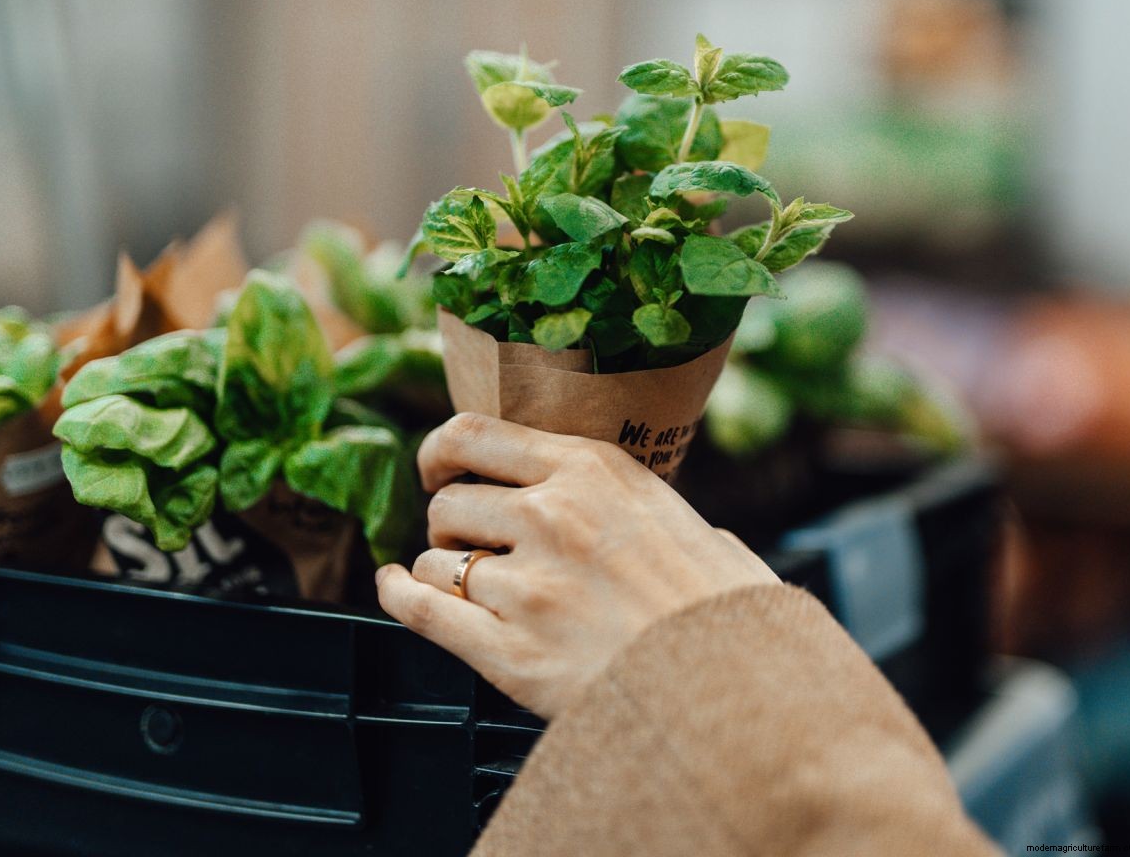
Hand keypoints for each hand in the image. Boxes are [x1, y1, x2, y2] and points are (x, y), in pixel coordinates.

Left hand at [375, 413, 779, 718]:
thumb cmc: (729, 616)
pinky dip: (396, 596)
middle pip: (449, 502)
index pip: (477, 434)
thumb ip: (653, 514)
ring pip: (434, 559)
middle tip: (470, 546)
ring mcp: (526, 584)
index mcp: (594, 472)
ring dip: (442, 572)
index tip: (438, 467)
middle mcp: (551, 516)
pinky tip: (391, 588)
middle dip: (451, 525)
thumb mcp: (699, 530)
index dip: (442, 451)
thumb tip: (655, 525)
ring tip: (467, 586)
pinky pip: (420, 609)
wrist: (739, 696)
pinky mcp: (507, 651)